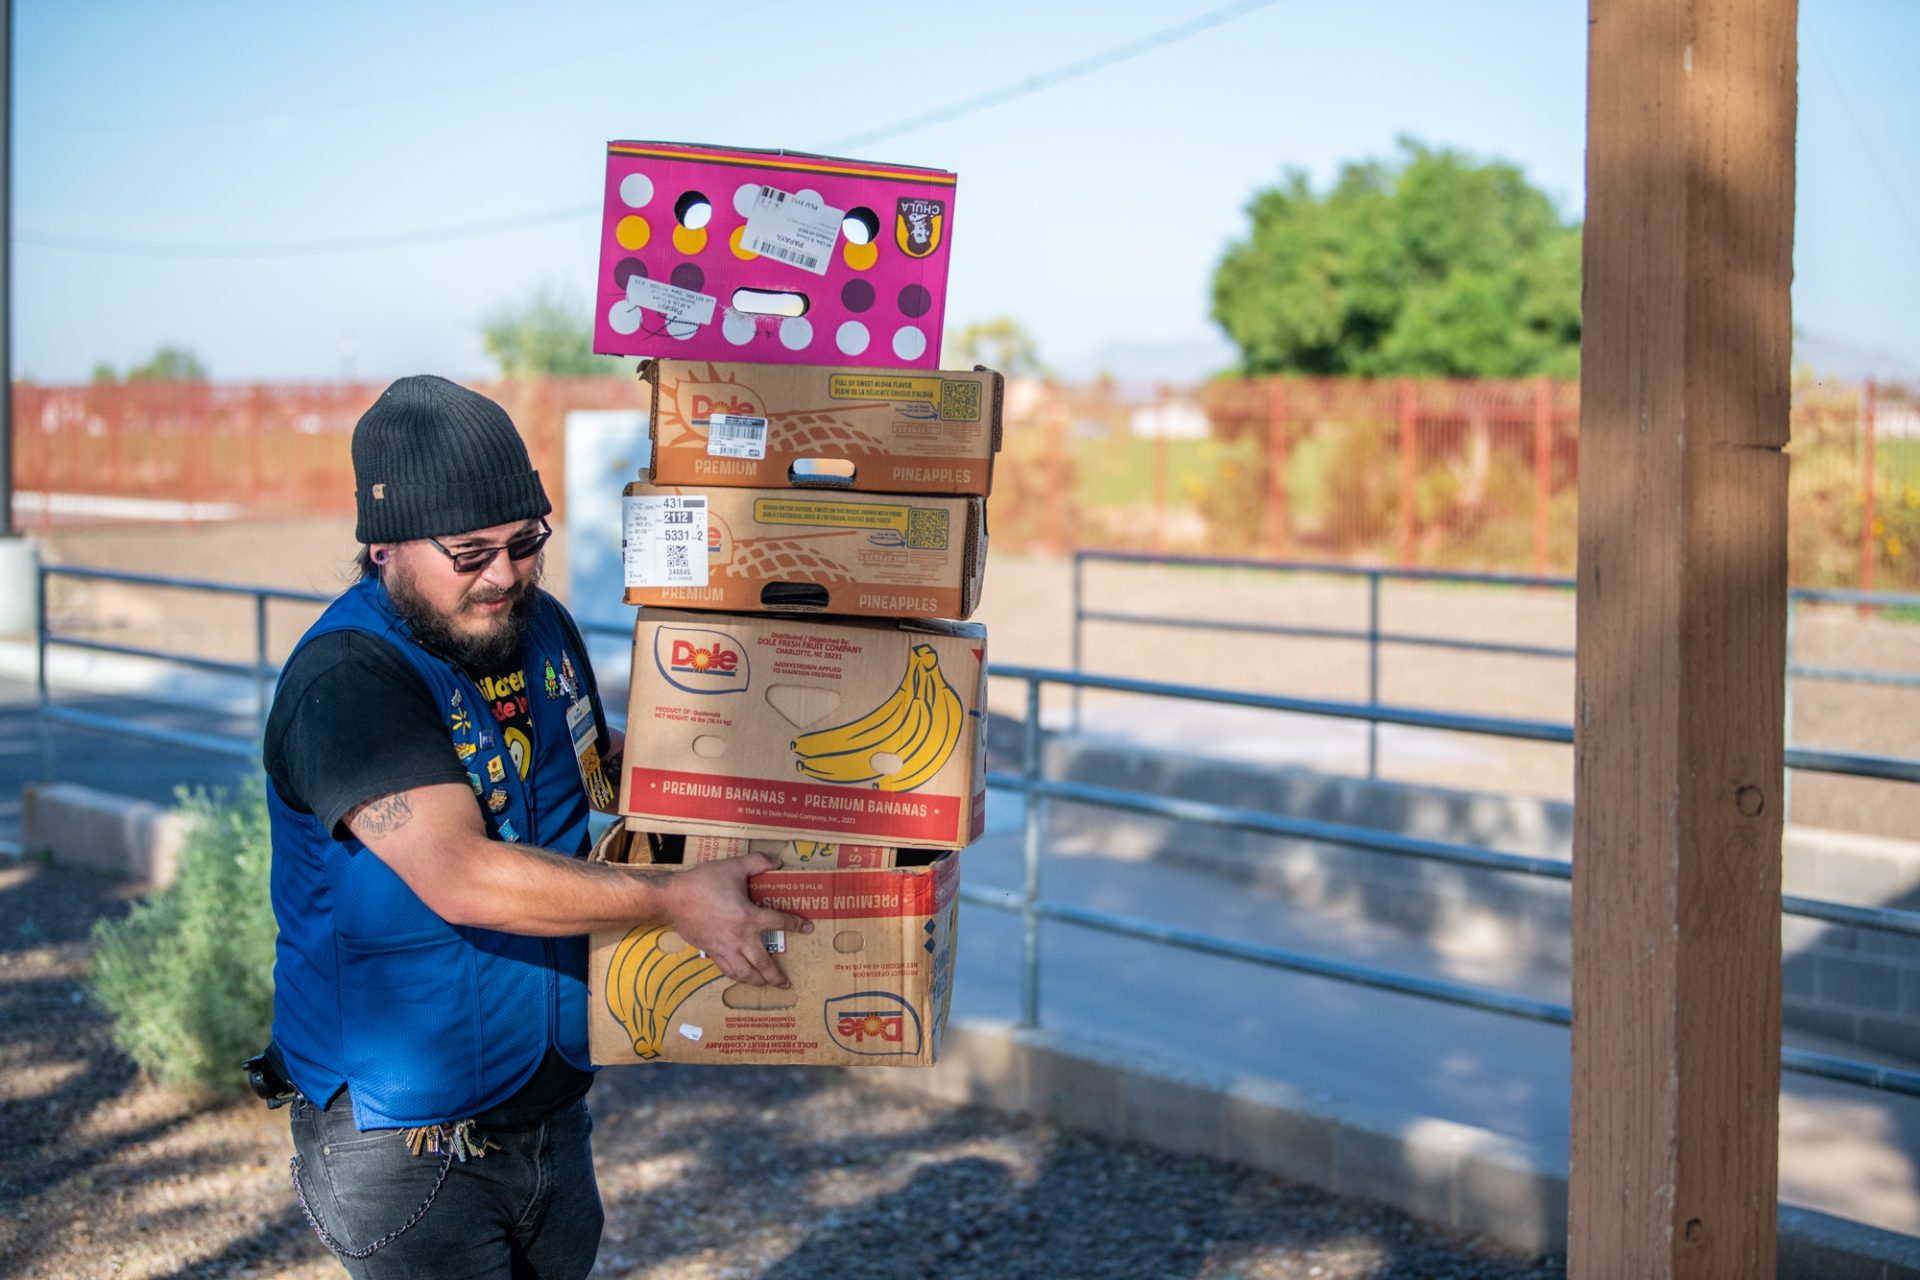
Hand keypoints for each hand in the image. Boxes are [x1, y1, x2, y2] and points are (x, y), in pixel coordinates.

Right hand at [659, 853, 811, 985]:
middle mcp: (740, 938)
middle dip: (776, 975)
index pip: (780, 922)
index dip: (796, 924)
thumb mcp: (732, 867)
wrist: (672, 899)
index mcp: (749, 917)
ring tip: (765, 984)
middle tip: (786, 983)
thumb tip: (776, 862)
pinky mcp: (711, 951)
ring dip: (757, 980)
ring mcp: (725, 948)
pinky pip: (727, 969)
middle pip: (764, 962)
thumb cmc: (702, 883)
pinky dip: (737, 976)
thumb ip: (757, 862)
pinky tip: (741, 976)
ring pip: (745, 972)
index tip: (808, 928)